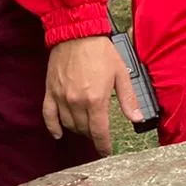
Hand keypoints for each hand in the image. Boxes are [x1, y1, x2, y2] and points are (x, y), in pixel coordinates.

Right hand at [44, 35, 140, 156]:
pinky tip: (58, 134)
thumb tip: (137, 118)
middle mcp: (77, 102)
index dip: (103, 145)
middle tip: (99, 132)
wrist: (77, 34)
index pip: (99, 131)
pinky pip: (48, 115)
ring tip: (85, 127)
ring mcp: (61, 98)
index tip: (106, 151)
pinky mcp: (50, 91)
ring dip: (77, 129)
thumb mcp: (121, 74)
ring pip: (68, 124)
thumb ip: (128, 99)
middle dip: (92, 134)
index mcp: (96, 99)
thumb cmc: (101, 52)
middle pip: (84, 129)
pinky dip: (52, 127)